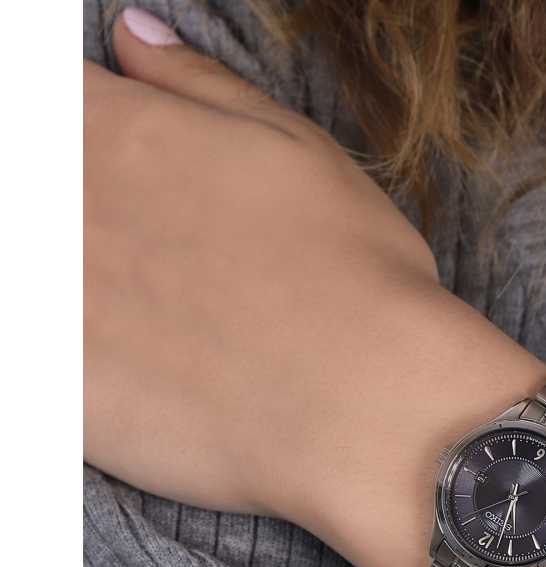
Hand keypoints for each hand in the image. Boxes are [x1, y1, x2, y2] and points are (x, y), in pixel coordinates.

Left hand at [83, 10, 545, 566]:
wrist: (371, 411)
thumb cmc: (357, 280)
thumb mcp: (299, 154)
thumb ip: (198, 87)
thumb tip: (132, 35)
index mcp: (122, 133)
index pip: (52, 103)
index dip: (86, 139)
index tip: (123, 176)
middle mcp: (71, 209)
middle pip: (34, 192)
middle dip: (84, 220)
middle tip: (160, 267)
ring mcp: (54, 302)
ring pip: (35, 274)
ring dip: (81, 288)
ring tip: (162, 322)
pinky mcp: (61, 390)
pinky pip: (39, 359)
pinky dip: (69, 358)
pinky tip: (140, 374)